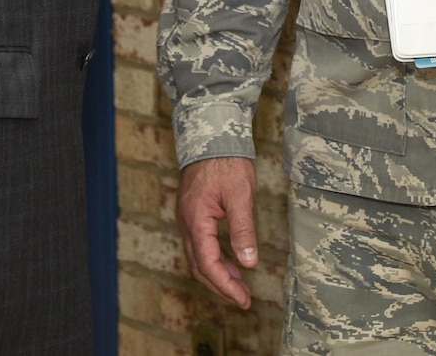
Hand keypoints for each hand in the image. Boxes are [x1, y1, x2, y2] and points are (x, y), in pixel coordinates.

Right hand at [177, 156, 257, 308]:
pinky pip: (200, 244)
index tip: (243, 300)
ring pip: (199, 256)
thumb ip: (243, 230)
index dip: (225, 286)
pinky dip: (215, 258)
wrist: (211, 134)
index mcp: (196, 221)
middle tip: (243, 299)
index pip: (208, 265)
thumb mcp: (240, 196)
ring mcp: (188, 218)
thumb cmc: (226, 162)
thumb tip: (249, 263)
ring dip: (218, 273)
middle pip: (200, 266)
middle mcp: (187, 223)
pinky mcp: (193, 213)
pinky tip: (231, 262)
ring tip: (240, 285)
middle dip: (221, 286)